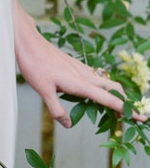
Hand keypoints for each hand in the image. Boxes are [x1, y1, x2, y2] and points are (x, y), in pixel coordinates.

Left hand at [13, 0, 130, 127]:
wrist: (29, 42)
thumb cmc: (34, 65)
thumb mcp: (43, 91)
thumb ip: (56, 109)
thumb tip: (68, 125)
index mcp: (81, 84)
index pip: (109, 100)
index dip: (126, 110)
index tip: (141, 117)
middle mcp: (85, 75)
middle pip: (114, 89)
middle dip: (125, 102)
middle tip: (129, 115)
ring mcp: (81, 68)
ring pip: (105, 81)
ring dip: (114, 94)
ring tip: (116, 107)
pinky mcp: (75, 64)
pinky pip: (95, 76)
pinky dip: (102, 86)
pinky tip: (95, 90)